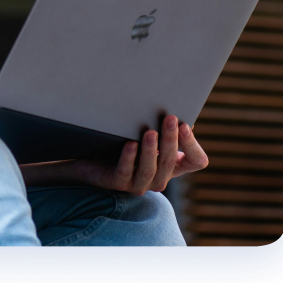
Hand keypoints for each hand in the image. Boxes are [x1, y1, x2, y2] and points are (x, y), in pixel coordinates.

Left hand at [20, 116, 208, 193]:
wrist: (86, 155)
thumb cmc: (119, 138)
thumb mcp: (143, 129)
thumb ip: (159, 122)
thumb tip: (173, 99)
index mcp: (171, 165)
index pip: (196, 161)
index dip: (193, 145)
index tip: (186, 123)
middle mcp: (159, 177)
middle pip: (172, 161)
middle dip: (171, 139)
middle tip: (171, 118)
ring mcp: (139, 183)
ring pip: (151, 170)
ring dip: (151, 149)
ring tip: (150, 131)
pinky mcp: (117, 183)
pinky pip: (125, 172)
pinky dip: (129, 158)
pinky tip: (129, 144)